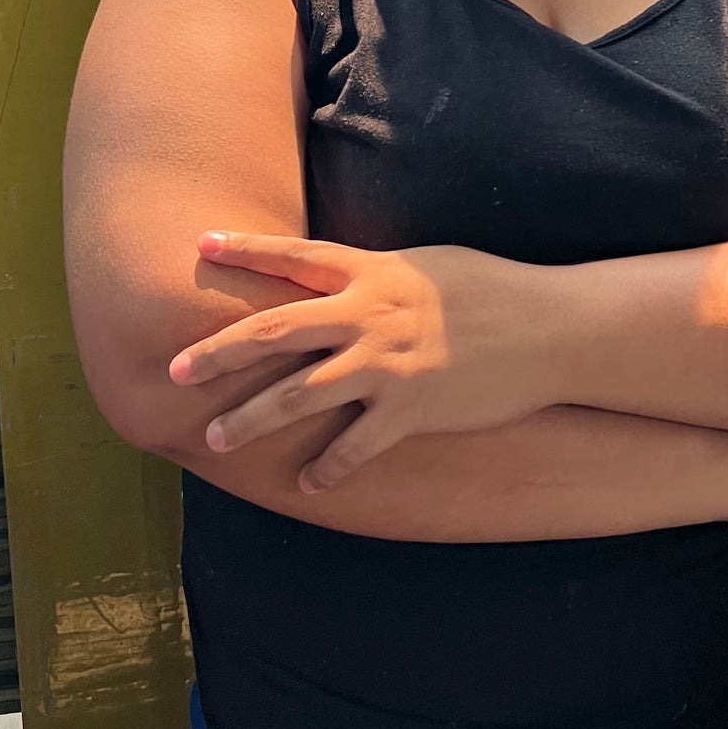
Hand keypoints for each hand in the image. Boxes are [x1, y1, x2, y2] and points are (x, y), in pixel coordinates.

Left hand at [168, 233, 551, 490]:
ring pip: (299, 395)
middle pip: (275, 331)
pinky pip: (356, 445)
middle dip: (219, 352)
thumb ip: (379, 273)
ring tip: (215, 439)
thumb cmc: (496, 290)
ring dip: (252, 420)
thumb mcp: (429, 264)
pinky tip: (307, 483)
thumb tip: (343, 275)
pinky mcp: (412, 409)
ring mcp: (387, 365)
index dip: (245, 249)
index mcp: (373, 272)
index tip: (199, 245)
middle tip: (175, 371)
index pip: (295, 256)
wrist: (552, 329)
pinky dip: (329, 467)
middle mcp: (369, 315)